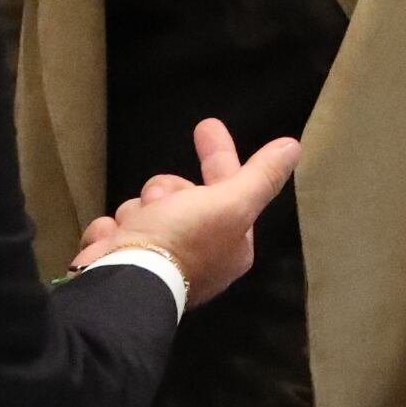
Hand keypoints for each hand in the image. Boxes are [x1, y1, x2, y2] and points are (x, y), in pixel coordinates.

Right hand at [66, 118, 301, 306]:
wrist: (123, 281)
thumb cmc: (182, 239)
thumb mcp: (230, 203)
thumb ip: (261, 176)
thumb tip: (293, 147)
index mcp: (229, 244)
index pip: (229, 187)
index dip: (219, 156)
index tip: (207, 125)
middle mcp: (199, 255)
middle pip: (180, 195)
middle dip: (165, 192)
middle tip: (158, 200)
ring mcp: (159, 261)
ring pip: (146, 208)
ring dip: (137, 211)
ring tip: (134, 229)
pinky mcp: (124, 264)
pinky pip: (116, 228)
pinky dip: (111, 232)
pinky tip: (112, 240)